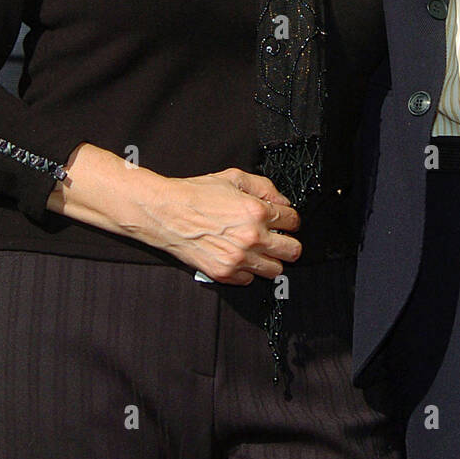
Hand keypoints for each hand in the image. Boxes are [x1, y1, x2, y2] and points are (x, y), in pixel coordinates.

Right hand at [48, 145, 300, 284]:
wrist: (166, 212)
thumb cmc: (196, 194)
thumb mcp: (234, 178)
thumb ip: (264, 187)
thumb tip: (282, 202)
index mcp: (257, 212)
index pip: (293, 221)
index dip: (290, 218)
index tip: (284, 220)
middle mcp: (251, 238)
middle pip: (293, 251)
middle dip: (289, 242)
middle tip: (279, 238)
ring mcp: (238, 259)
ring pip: (275, 270)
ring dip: (271, 259)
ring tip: (259, 250)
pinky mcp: (224, 273)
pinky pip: (249, 280)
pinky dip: (248, 270)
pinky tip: (239, 257)